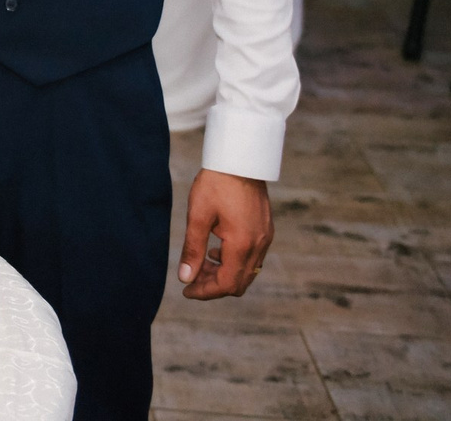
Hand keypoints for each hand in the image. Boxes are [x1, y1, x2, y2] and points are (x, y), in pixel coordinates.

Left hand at [178, 168, 273, 298]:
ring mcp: (265, 238)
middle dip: (214, 285)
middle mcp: (258, 245)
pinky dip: (234, 262)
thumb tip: (185, 278)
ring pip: (247, 271)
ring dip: (224, 274)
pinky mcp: (265, 230)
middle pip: (239, 282)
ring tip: (201, 263)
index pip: (227, 284)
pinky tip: (216, 250)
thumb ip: (192, 249)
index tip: (186, 291)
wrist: (240, 159)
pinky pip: (253, 258)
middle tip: (191, 279)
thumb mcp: (198, 216)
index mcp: (242, 245)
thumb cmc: (216, 184)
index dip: (205, 292)